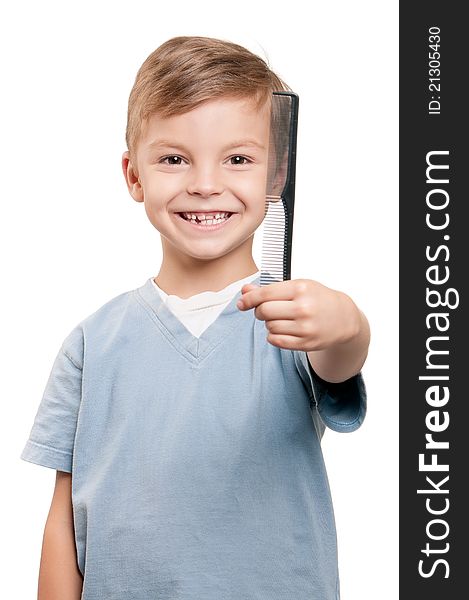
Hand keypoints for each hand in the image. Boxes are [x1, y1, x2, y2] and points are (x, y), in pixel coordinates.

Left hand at [237, 278, 361, 351]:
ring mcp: (305, 327)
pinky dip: (273, 336)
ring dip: (269, 323)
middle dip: (259, 311)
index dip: (249, 299)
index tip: (242, 302)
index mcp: (300, 289)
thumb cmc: (318, 299)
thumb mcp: (298, 287)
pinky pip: (276, 341)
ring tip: (281, 319)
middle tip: (265, 310)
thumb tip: (245, 291)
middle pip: (264, 311)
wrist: (344, 318)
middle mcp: (303, 308)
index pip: (265, 294)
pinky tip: (282, 330)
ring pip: (270, 326)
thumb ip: (270, 289)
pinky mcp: (306, 343)